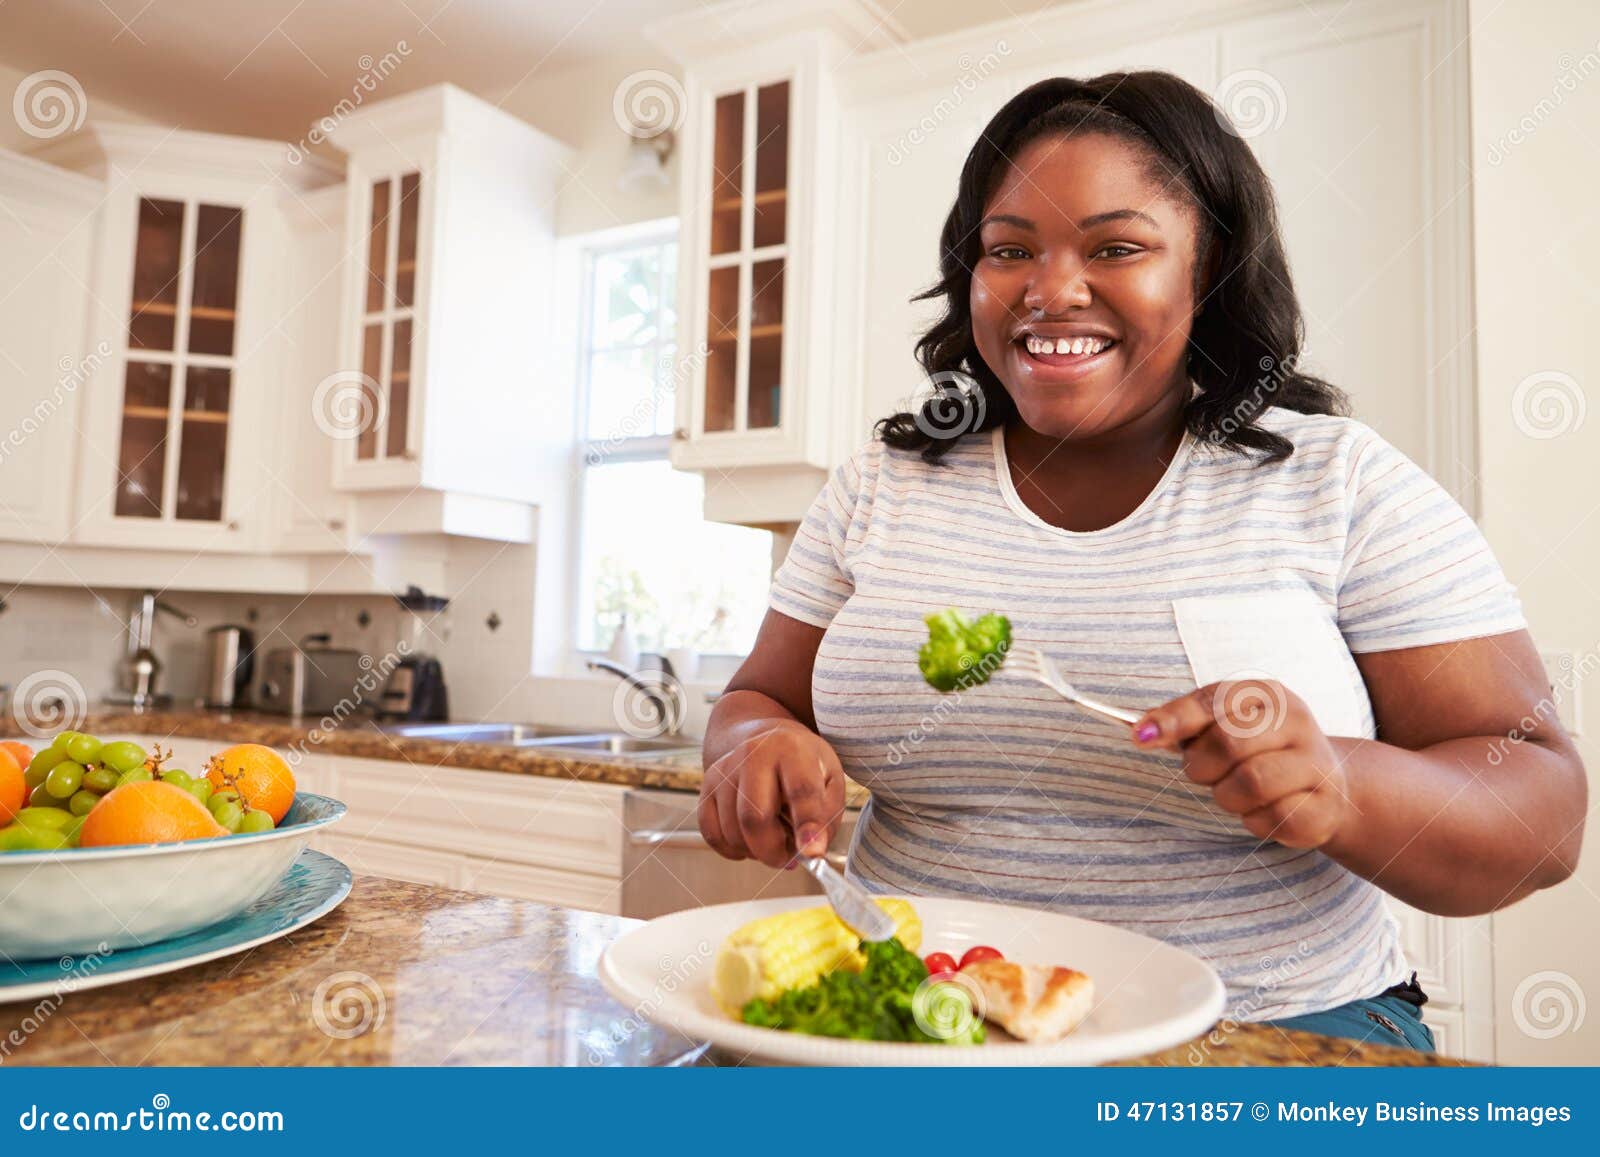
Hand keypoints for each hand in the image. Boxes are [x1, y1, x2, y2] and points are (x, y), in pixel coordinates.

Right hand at [698, 721, 845, 867]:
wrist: (767, 742)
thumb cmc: (803, 765)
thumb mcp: (830, 780)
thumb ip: (826, 816)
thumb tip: (812, 852)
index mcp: (790, 749)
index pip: (799, 790)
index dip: (806, 825)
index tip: (812, 853)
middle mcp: (752, 754)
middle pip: (754, 817)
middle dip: (773, 851)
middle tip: (789, 859)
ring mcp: (725, 770)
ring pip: (732, 830)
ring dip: (755, 851)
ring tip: (774, 841)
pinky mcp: (707, 786)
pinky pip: (711, 832)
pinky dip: (732, 849)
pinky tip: (749, 844)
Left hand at [1130, 678, 1352, 848]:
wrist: (1329, 784)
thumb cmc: (1260, 750)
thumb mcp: (1225, 725)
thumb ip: (1184, 723)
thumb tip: (1140, 731)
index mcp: (1268, 693)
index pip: (1214, 699)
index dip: (1174, 719)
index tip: (1140, 737)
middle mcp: (1297, 721)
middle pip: (1229, 743)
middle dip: (1201, 766)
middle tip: (1203, 774)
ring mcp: (1317, 763)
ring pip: (1252, 783)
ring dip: (1227, 796)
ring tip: (1232, 793)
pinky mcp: (1325, 805)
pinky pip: (1274, 818)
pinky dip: (1254, 821)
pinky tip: (1261, 811)